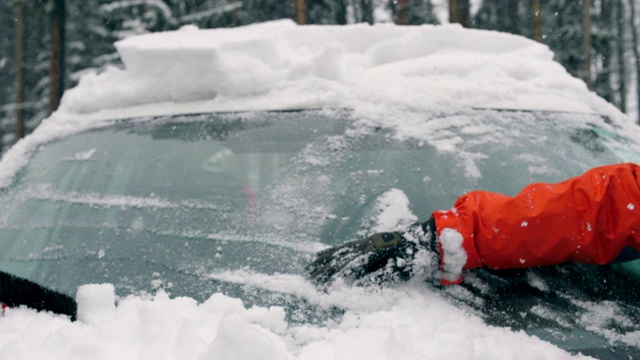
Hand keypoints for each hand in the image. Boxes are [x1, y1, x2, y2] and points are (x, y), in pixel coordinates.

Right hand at [307, 219, 435, 285]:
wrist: (429, 240)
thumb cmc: (416, 259)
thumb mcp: (400, 272)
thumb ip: (378, 277)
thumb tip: (356, 282)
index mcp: (373, 252)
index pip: (348, 266)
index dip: (333, 276)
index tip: (320, 285)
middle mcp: (366, 244)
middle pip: (340, 257)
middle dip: (323, 269)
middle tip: (308, 279)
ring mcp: (367, 241)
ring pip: (340, 250)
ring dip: (324, 260)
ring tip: (309, 267)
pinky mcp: (369, 241)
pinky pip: (347, 246)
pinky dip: (333, 251)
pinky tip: (325, 255)